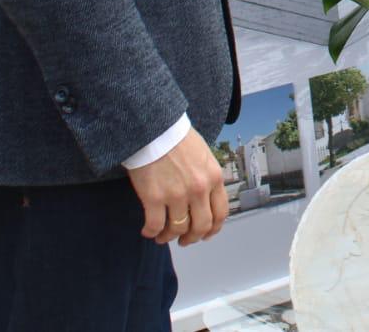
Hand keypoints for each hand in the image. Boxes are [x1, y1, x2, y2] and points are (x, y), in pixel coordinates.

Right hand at [127, 127, 227, 246]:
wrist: (155, 128)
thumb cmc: (178, 139)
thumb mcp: (204, 156)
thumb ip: (208, 178)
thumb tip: (206, 199)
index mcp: (214, 178)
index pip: (220, 213)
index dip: (213, 229)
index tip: (206, 234)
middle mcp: (199, 189)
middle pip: (201, 226)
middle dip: (192, 238)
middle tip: (184, 240)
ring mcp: (178, 195)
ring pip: (177, 229)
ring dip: (169, 237)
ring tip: (162, 237)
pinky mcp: (155, 198)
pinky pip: (155, 225)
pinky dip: (151, 232)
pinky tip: (148, 231)